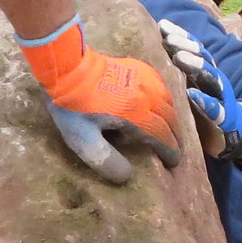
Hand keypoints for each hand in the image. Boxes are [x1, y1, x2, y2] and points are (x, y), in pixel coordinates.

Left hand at [19, 19, 183, 182]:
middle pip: (169, 118)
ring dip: (171, 116)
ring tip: (169, 126)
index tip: (173, 162)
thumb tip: (127, 176)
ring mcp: (144, 78)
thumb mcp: (82, 139)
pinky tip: (159, 99)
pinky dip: (164, 96)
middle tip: (174, 147)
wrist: (67, 66)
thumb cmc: (73, 106)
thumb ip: (105, 159)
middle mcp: (147, 95)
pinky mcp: (136, 66)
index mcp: (137, 114)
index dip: (170, 151)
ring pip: (167, 99)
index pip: (162, 136)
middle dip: (174, 135)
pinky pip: (160, 83)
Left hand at [158, 19, 241, 164]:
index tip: (162, 25)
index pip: (194, 47)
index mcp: (205, 70)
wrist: (231, 133)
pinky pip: (216, 109)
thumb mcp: (189, 85)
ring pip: (211, 77)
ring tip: (180, 57)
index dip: (180, 35)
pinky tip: (192, 95)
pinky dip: (205, 101)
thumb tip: (147, 48)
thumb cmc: (203, 106)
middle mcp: (214, 79)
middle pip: (202, 57)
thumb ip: (175, 70)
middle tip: (168, 39)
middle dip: (185, 46)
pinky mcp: (224, 118)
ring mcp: (220, 97)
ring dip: (196, 66)